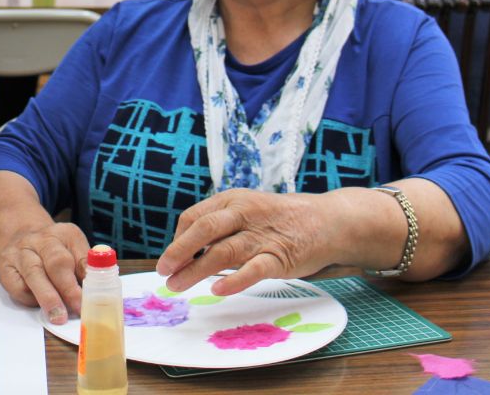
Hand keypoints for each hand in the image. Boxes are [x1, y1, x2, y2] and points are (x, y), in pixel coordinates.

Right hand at [0, 222, 90, 323]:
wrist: (19, 235)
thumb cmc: (53, 251)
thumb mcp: (73, 251)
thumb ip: (85, 269)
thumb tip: (97, 295)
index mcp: (66, 234)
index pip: (81, 256)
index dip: (89, 279)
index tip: (94, 297)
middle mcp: (42, 239)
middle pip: (56, 262)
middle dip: (68, 288)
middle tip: (77, 308)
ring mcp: (21, 252)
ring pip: (34, 273)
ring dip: (48, 297)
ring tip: (58, 316)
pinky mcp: (5, 266)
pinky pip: (17, 286)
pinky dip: (29, 299)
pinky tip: (38, 305)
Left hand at [155, 189, 333, 296]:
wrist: (326, 221)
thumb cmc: (277, 220)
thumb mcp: (245, 212)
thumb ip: (220, 228)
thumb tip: (185, 253)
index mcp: (231, 200)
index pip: (194, 217)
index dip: (178, 240)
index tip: (171, 261)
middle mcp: (244, 213)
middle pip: (204, 229)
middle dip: (179, 251)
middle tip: (163, 271)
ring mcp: (262, 235)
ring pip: (223, 251)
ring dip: (196, 270)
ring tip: (177, 286)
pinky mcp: (280, 257)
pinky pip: (254, 269)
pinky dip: (234, 280)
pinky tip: (217, 290)